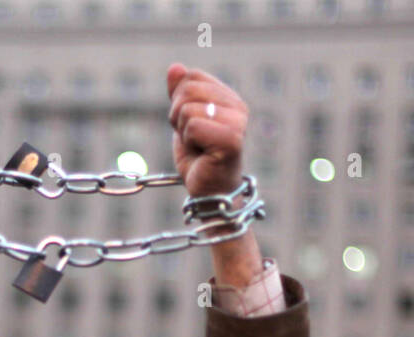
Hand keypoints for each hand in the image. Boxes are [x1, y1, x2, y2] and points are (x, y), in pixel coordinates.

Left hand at [166, 64, 248, 197]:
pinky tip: (202, 154)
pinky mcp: (232, 139)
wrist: (210, 192)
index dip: (178, 100)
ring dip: (183, 132)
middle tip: (192, 138)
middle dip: (177, 116)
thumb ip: (179, 93)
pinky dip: (189, 143)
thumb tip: (175, 67)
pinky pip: (193, 126)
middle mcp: (238, 106)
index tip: (189, 123)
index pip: (191, 77)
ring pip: (187, 109)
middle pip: (187, 90)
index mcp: (229, 98)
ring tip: (198, 147)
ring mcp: (237, 122)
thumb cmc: (199, 159)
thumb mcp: (183, 120)